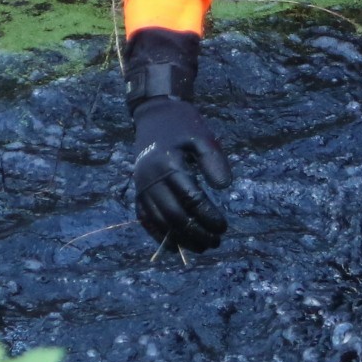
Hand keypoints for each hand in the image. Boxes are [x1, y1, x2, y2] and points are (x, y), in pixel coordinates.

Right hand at [131, 94, 230, 250]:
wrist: (154, 115)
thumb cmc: (183, 125)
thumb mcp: (202, 137)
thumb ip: (213, 161)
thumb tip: (223, 188)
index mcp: (169, 165)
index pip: (191, 198)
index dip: (208, 215)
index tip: (223, 226)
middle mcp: (151, 180)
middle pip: (174, 216)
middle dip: (196, 232)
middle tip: (216, 241)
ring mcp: (141, 188)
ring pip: (160, 222)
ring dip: (181, 238)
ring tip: (202, 246)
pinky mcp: (138, 192)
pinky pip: (146, 220)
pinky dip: (159, 235)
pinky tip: (175, 246)